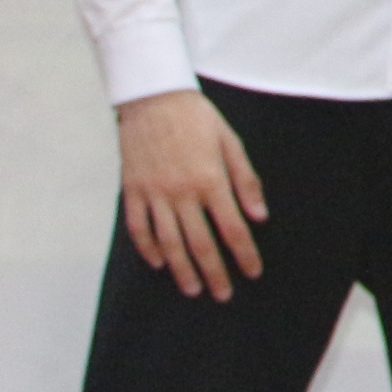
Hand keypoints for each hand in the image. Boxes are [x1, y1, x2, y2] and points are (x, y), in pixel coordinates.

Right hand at [118, 89, 266, 299]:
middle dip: (214, 272)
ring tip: (192, 289)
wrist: (153, 97)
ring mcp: (154, 193)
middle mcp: (182, 192)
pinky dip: (148, 248)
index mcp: (211, 180)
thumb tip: (259, 215)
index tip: (253, 272)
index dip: (244, 253)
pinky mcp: (132, 190)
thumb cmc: (197, 119)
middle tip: (223, 294)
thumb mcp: (231, 143)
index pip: (232, 228)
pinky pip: (138, 227)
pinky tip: (159, 263)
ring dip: (182, 269)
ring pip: (168, 241)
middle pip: (200, 242)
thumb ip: (245, 180)